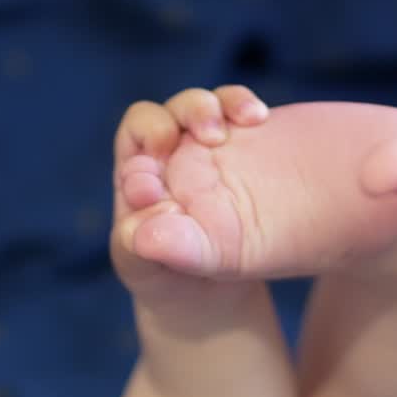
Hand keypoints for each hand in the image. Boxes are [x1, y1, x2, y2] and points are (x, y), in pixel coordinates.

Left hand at [110, 85, 268, 301]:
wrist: (206, 290)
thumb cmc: (167, 276)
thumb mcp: (154, 269)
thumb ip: (144, 248)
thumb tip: (141, 232)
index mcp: (141, 175)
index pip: (138, 134)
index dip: (149, 136)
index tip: (170, 159)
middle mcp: (169, 156)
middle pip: (173, 111)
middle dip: (188, 112)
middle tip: (211, 136)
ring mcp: (205, 150)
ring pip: (204, 107)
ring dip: (215, 107)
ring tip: (235, 126)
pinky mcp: (241, 147)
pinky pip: (240, 111)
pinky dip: (243, 106)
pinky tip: (259, 117)